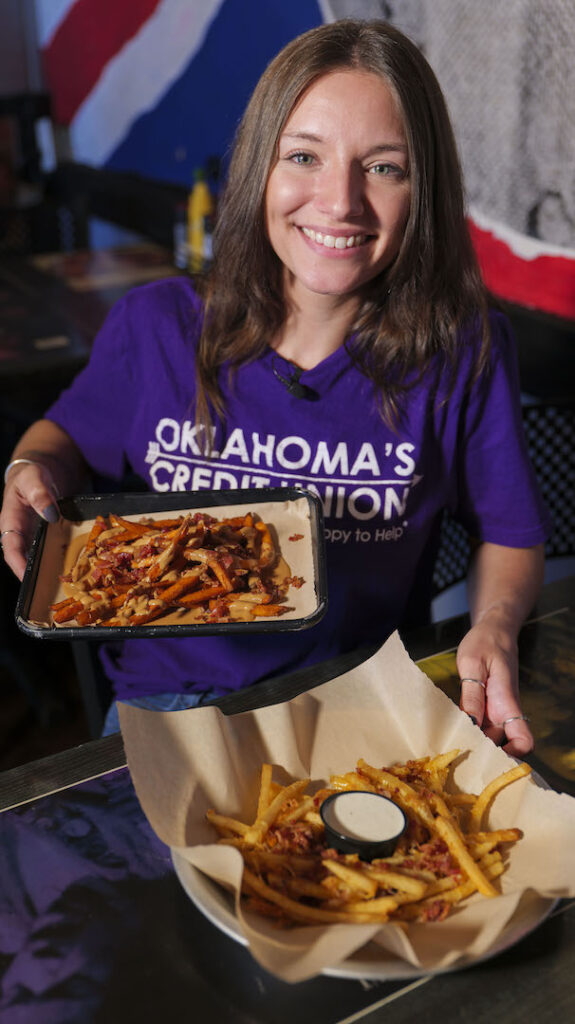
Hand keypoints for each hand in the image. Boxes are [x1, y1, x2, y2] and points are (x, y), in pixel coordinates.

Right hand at [0, 460, 59, 579]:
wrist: (38, 473)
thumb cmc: (31, 474)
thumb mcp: (34, 478)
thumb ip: (39, 493)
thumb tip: (50, 514)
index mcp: (11, 520)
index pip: (10, 548)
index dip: (18, 564)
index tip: (27, 578)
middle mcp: (20, 533)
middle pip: (23, 559)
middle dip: (34, 576)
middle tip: (50, 589)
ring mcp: (32, 536)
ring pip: (37, 559)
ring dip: (48, 571)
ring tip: (64, 584)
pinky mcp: (44, 537)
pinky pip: (49, 551)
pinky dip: (59, 559)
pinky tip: (74, 568)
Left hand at [456, 612, 532, 755]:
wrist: (494, 631)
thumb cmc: (485, 642)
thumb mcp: (472, 664)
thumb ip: (471, 695)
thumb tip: (470, 724)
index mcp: (506, 702)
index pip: (523, 740)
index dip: (512, 755)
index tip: (488, 758)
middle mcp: (504, 711)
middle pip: (501, 745)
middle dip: (483, 754)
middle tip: (455, 756)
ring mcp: (496, 711)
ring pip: (489, 738)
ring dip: (473, 743)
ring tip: (448, 746)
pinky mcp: (487, 707)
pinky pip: (480, 726)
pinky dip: (469, 731)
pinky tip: (451, 731)